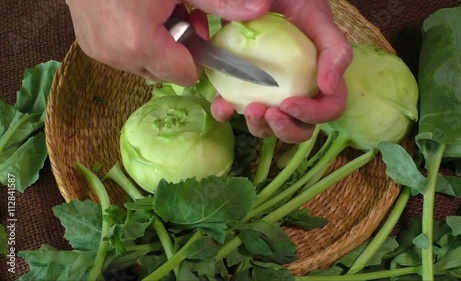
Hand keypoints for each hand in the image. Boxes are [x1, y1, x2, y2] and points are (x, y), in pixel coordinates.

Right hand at [66, 0, 269, 85]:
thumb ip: (220, 2)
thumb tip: (260, 9)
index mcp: (140, 43)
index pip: (184, 74)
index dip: (199, 54)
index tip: (199, 27)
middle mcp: (117, 55)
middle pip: (166, 71)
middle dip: (179, 48)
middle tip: (181, 13)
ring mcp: (99, 51)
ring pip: (146, 64)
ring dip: (159, 43)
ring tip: (158, 10)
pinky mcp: (89, 44)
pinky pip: (126, 54)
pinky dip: (137, 39)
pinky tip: (138, 13)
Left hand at [211, 0, 352, 142]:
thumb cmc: (292, 0)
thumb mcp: (316, 16)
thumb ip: (332, 46)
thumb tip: (328, 86)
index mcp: (321, 73)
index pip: (330, 106)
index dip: (314, 114)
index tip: (289, 104)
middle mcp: (298, 87)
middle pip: (302, 127)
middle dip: (286, 129)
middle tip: (269, 113)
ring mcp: (269, 90)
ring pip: (271, 125)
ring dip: (260, 126)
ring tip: (250, 109)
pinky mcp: (243, 85)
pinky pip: (237, 108)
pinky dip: (228, 113)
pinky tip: (222, 106)